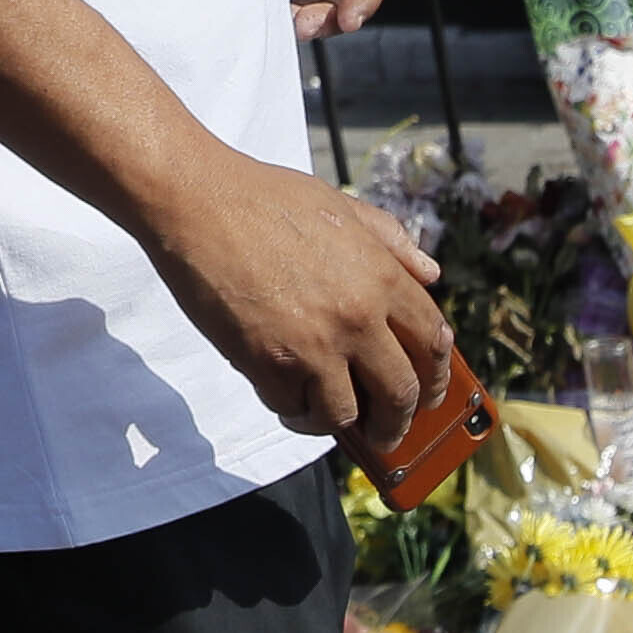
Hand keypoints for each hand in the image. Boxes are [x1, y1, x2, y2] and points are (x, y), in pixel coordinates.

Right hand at [147, 147, 446, 450]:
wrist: (195, 198)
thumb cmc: (265, 198)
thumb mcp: (343, 208)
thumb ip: (391, 242)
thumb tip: (431, 274)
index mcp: (382, 278)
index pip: (434, 342)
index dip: (437, 377)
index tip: (430, 395)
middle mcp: (357, 317)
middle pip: (400, 394)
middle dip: (398, 424)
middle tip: (389, 433)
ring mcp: (314, 345)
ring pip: (346, 415)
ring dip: (339, 423)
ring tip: (325, 415)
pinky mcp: (269, 364)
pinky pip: (294, 409)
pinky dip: (292, 411)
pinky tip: (286, 398)